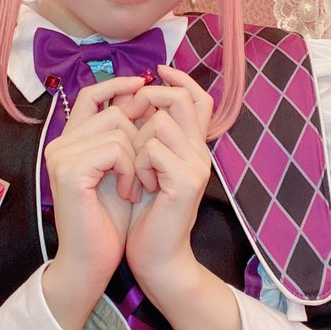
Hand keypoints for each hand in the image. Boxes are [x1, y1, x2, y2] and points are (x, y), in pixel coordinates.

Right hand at [43, 76, 145, 329]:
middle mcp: (59, 144)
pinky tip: (126, 192)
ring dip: (136, 159)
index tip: (143, 85)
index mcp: (69, 142)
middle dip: (139, 139)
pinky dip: (129, 169)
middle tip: (141, 174)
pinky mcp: (69, 171)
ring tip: (133, 187)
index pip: (90, 94)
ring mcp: (61, 156)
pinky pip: (115, 149)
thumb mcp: (121, 169)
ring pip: (117, 128)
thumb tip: (142, 97)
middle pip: (112, 111)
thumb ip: (125, 137)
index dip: (117, 85)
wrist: (91, 262)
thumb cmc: (108, 221)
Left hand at [125, 66, 212, 298]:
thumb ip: (146, 135)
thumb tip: (131, 97)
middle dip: (149, 101)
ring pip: (159, 124)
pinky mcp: (186, 183)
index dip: (180, 79)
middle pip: (182, 100)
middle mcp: (201, 152)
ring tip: (134, 173)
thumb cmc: (145, 214)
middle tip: (130, 121)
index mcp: (192, 147)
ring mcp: (197, 167)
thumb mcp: (145, 166)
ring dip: (136, 144)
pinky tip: (137, 187)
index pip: (199, 98)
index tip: (157, 71)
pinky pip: (153, 150)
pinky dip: (137, 165)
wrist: (156, 258)